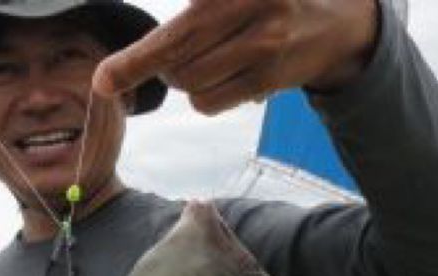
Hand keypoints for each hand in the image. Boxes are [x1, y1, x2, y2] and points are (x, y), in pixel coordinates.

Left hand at [93, 0, 378, 114]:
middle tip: (175, 53)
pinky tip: (228, 75)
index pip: (176, 31)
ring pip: (189, 85)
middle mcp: (251, 5)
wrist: (335, 20)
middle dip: (156, 64)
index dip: (135, 60)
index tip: (103, 81)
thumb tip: (138, 59)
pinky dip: (206, 95)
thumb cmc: (265, 0)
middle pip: (174, 59)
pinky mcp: (269, 78)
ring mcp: (264, 44)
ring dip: (185, 79)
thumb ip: (194, 11)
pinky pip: (209, 103)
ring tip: (213, 57)